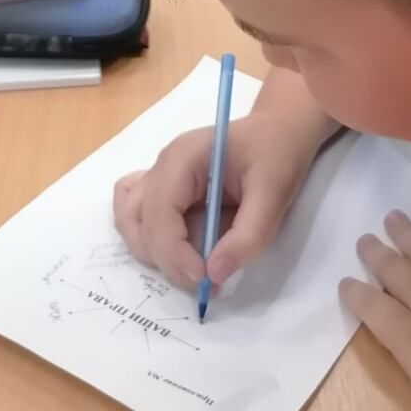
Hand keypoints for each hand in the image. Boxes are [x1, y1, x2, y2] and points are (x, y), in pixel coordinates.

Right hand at [113, 108, 324, 289]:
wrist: (280, 131)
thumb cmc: (278, 153)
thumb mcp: (274, 192)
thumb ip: (248, 236)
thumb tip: (215, 274)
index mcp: (183, 158)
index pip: (160, 213)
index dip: (175, 253)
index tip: (206, 280)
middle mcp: (163, 166)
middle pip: (138, 223)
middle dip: (168, 259)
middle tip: (207, 280)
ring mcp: (159, 176)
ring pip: (131, 222)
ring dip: (155, 253)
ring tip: (195, 267)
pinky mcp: (165, 189)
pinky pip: (136, 213)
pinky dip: (147, 237)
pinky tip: (177, 246)